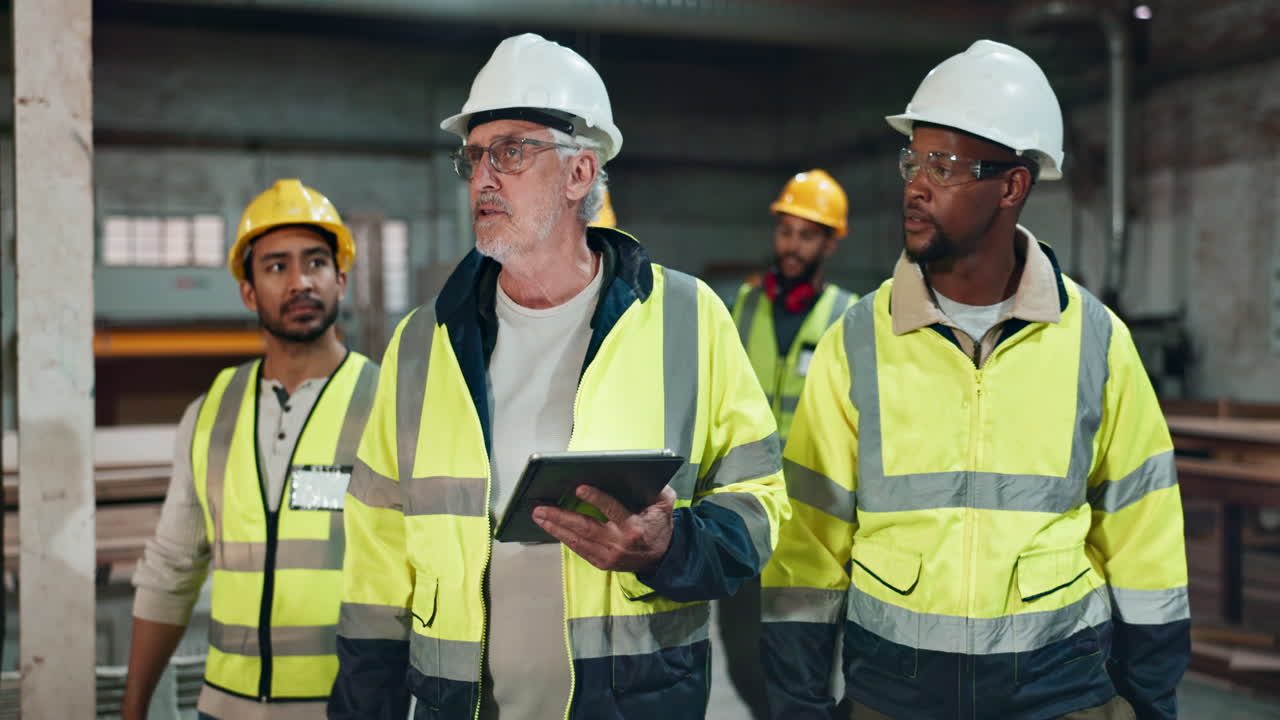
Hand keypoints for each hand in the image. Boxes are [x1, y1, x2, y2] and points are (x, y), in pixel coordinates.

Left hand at [533, 484, 676, 572]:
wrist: (662, 558)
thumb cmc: (659, 527)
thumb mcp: (665, 504)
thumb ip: (658, 489)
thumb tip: (641, 472)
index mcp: (634, 526)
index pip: (612, 509)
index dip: (596, 498)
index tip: (580, 488)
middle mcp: (619, 543)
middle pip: (585, 528)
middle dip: (560, 517)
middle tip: (541, 508)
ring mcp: (609, 555)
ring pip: (577, 541)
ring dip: (555, 528)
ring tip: (539, 516)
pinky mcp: (602, 562)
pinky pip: (578, 549)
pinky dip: (563, 538)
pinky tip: (550, 528)